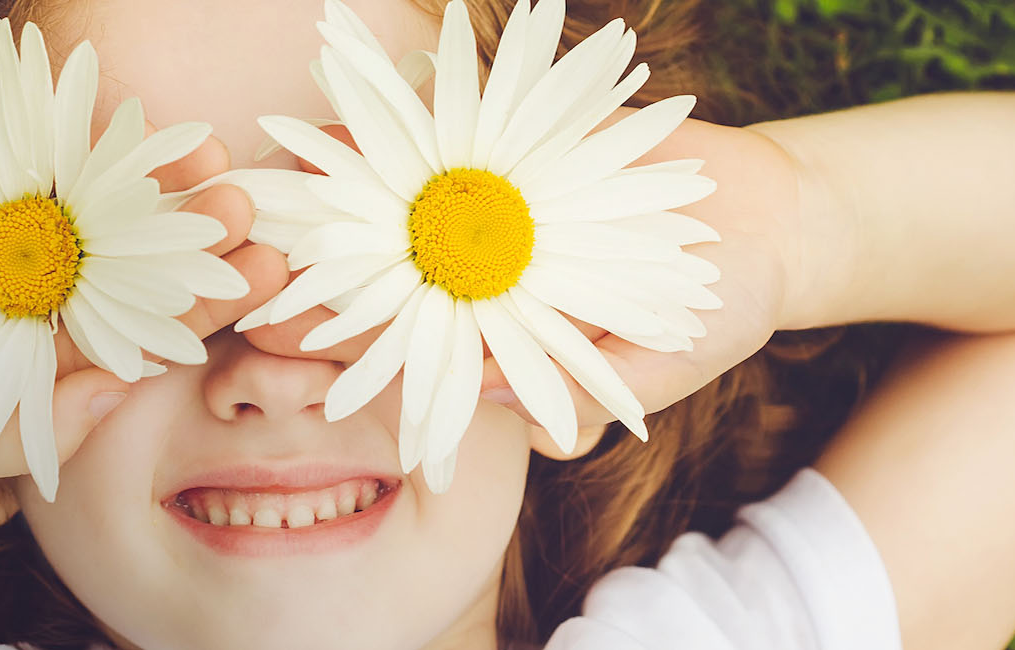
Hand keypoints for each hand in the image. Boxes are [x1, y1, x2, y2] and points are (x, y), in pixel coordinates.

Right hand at [0, 124, 286, 480]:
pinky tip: (124, 112)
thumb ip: (36, 423)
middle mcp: (48, 290)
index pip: (152, 327)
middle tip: (245, 204)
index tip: (261, 272)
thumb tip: (122, 391)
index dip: (209, 299)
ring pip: (100, 195)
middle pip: (141, 255)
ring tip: (202, 154)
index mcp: (59, 353)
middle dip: (196, 230)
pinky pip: (30, 149)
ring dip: (154, 174)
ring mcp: (11, 231)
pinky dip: (75, 127)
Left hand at [244, 113, 801, 450]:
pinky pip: (450, 123)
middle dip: (307, 260)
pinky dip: (401, 110)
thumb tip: (479, 401)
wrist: (771, 219)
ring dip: (335, 178)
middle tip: (243, 244)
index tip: (272, 330)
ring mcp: (491, 205)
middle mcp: (477, 273)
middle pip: (372, 267)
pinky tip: (348, 102)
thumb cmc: (717, 317)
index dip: (332, 340)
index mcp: (492, 337)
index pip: (394, 345)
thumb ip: (572, 391)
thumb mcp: (652, 368)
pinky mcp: (517, 141)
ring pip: (396, 190)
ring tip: (276, 160)